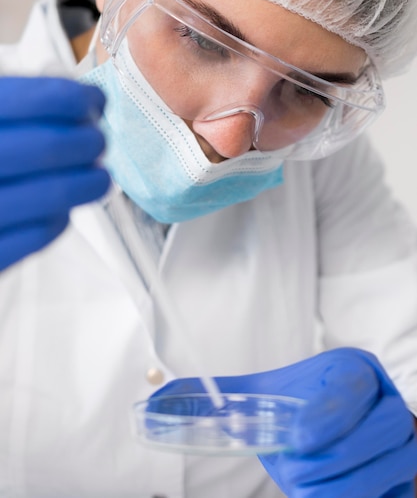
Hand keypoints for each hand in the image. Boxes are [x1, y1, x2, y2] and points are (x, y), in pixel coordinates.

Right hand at [0, 76, 109, 270]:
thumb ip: (11, 102)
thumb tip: (80, 102)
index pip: (38, 98)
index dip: (75, 98)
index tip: (94, 101)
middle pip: (49, 146)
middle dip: (88, 142)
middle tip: (97, 142)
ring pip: (53, 193)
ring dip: (87, 183)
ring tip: (97, 178)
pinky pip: (38, 233)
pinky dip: (60, 218)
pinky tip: (60, 209)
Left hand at [153, 348, 416, 496]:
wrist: (344, 420)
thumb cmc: (301, 406)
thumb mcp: (264, 394)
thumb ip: (213, 396)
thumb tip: (151, 398)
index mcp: (355, 372)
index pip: (346, 394)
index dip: (321, 418)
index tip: (293, 438)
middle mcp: (390, 406)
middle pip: (362, 445)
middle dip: (317, 465)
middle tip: (292, 468)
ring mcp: (404, 448)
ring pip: (370, 483)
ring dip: (328, 490)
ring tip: (305, 478)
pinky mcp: (407, 482)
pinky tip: (328, 489)